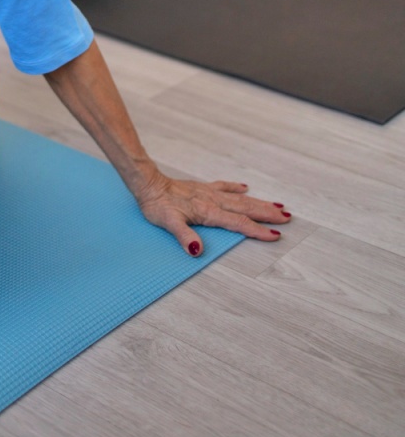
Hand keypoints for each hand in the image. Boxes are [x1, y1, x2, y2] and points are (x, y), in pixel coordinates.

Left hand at [136, 168, 290, 253]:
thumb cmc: (157, 206)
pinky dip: (236, 188)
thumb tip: (198, 251)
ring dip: (259, 202)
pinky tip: (245, 187)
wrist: (149, 185)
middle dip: (267, 214)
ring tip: (277, 205)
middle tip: (288, 217)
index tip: (275, 235)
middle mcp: (213, 201)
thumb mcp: (169, 224)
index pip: (238, 223)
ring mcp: (209, 193)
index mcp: (208, 212)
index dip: (257, 230)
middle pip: (245, 208)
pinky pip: (224, 187)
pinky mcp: (202, 187)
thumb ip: (185, 237)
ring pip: (239, 198)